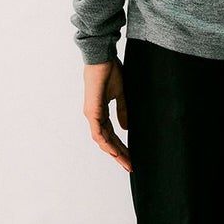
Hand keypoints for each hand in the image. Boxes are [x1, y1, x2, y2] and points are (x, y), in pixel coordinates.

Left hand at [83, 57, 130, 172]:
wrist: (101, 57)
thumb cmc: (110, 71)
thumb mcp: (121, 94)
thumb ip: (123, 111)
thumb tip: (125, 128)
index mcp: (101, 112)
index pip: (111, 135)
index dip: (122, 147)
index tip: (131, 158)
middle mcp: (94, 116)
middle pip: (107, 141)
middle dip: (119, 155)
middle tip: (130, 166)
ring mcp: (92, 114)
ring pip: (102, 140)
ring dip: (114, 152)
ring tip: (126, 162)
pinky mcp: (92, 110)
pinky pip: (99, 132)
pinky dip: (106, 142)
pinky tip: (115, 151)